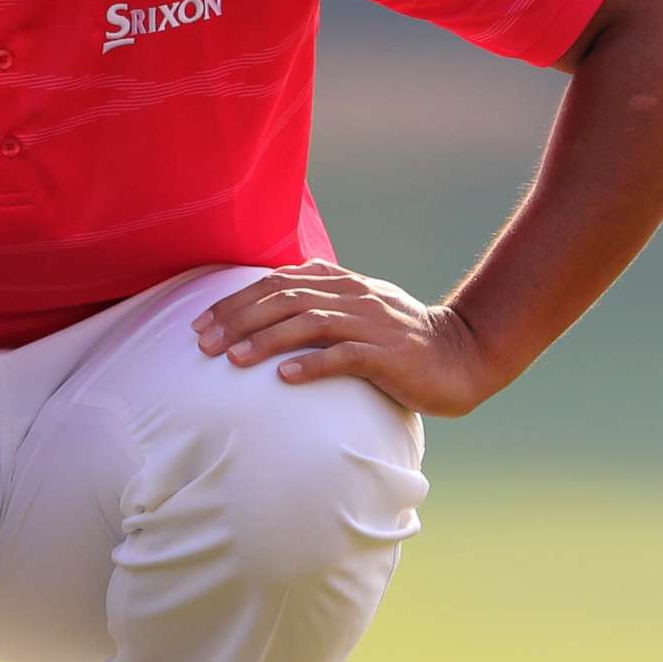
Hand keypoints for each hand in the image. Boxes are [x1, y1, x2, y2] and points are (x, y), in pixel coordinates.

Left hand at [191, 258, 507, 417]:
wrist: (461, 355)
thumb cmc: (401, 338)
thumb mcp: (359, 308)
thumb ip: (322, 297)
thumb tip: (279, 289)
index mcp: (341, 283)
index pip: (277, 283)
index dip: (235, 300)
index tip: (201, 323)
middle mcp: (353, 296)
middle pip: (284, 299)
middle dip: (238, 320)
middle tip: (203, 344)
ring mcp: (371, 324)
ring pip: (309, 324)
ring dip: (266, 341)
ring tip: (232, 360)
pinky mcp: (388, 355)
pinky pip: (345, 356)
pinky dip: (312, 365)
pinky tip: (284, 378)